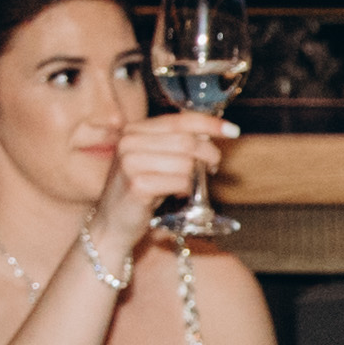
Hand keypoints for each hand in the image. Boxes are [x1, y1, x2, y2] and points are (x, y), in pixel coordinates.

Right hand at [97, 109, 232, 237]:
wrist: (111, 224)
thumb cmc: (138, 191)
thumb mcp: (153, 160)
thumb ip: (176, 144)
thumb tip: (211, 134)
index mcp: (134, 131)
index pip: (180, 120)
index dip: (210, 124)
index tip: (232, 130)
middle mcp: (129, 142)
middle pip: (187, 142)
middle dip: (209, 154)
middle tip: (212, 167)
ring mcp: (131, 163)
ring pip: (186, 163)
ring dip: (194, 177)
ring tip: (185, 186)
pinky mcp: (137, 185)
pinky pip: (180, 182)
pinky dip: (185, 190)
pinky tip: (176, 195)